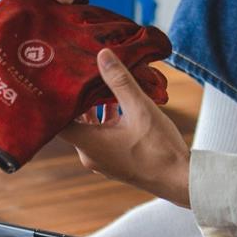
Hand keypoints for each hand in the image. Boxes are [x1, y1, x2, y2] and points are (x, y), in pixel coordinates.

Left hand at [60, 49, 190, 206]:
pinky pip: (102, 139)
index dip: (56, 102)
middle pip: (74, 124)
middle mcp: (90, 155)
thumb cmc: (160, 148)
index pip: (58, 121)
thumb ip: (119, 81)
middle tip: (81, 78)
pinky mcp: (115, 162)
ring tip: (102, 87)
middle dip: (79, 101)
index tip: (59, 83)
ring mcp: (102, 161)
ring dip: (95, 111)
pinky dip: (106, 123)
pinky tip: (120, 106)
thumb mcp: (139, 108)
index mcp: (89, 144)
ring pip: (90, 130)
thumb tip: (102, 55)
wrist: (181, 180)